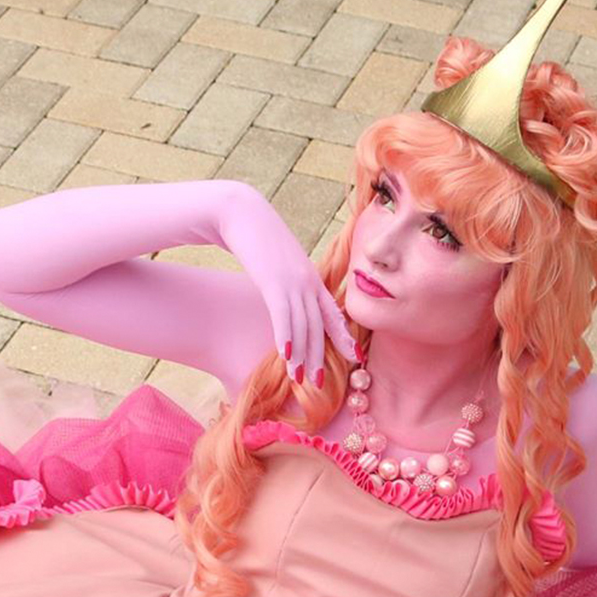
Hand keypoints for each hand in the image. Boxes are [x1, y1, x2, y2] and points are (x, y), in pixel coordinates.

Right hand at [219, 186, 358, 383]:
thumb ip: (288, 281)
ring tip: (300, 379)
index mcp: (311, 277)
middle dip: (320, 356)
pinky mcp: (273, 282)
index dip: (342, 336)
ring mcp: (292, 282)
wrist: (242, 213)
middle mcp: (308, 281)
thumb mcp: (280, 262)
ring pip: (303, 325)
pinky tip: (286, 356)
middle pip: (318, 325)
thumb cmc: (258, 238)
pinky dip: (285, 337)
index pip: (331, 312)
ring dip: (302, 355)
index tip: (354, 356)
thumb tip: (286, 299)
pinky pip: (283, 316)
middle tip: (320, 383)